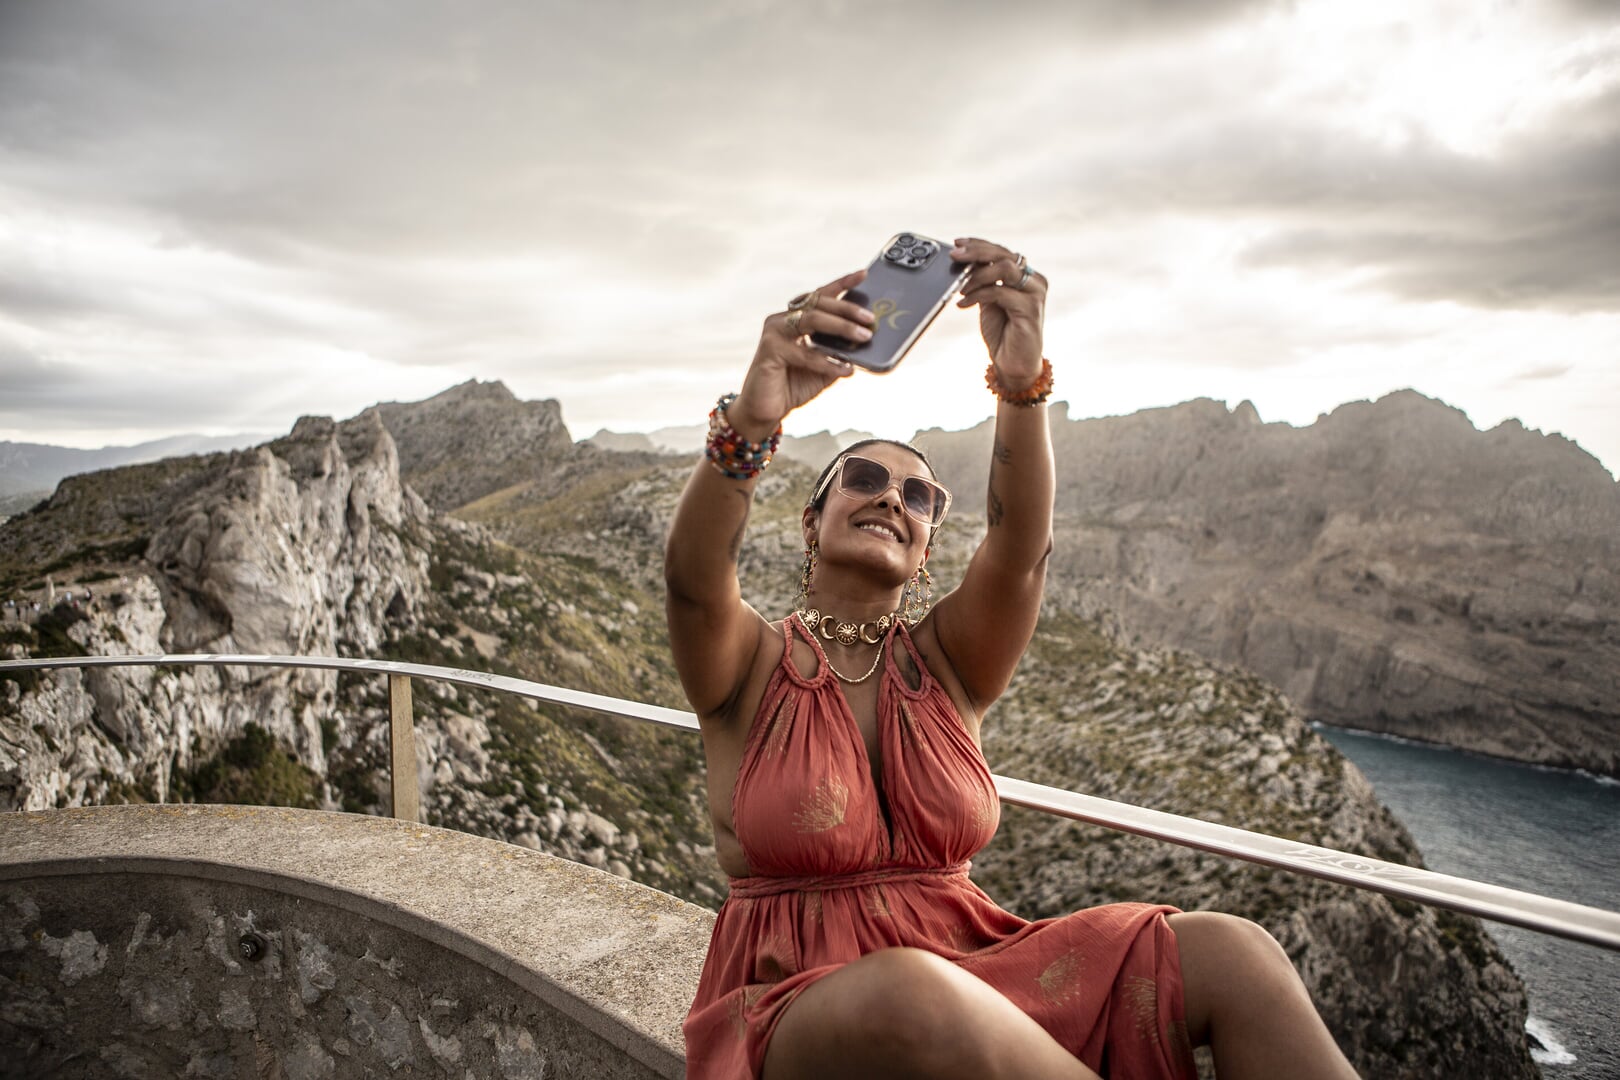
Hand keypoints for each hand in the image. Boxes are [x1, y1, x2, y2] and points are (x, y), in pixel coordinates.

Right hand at [730, 269, 875, 438]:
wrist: (765, 411)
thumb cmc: (792, 387)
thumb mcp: (824, 368)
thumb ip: (839, 354)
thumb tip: (866, 345)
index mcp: (795, 319)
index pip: (820, 295)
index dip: (842, 283)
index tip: (863, 274)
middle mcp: (783, 320)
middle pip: (818, 304)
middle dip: (847, 309)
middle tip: (870, 318)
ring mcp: (775, 333)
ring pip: (812, 320)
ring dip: (841, 327)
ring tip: (864, 337)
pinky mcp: (770, 350)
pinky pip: (806, 353)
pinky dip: (828, 362)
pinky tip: (845, 369)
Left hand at [952, 238, 1046, 389]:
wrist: (1014, 363)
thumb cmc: (1002, 333)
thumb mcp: (989, 301)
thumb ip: (983, 281)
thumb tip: (964, 261)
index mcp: (1024, 275)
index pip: (1001, 251)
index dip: (978, 244)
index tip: (958, 243)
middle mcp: (1033, 280)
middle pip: (1003, 255)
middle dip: (976, 253)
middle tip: (955, 256)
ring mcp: (1035, 293)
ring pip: (1004, 268)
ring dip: (977, 275)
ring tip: (960, 288)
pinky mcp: (1031, 308)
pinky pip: (1000, 292)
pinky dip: (978, 295)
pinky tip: (963, 304)